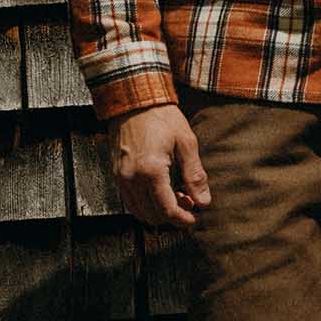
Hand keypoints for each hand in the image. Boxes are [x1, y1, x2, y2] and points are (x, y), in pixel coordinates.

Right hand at [107, 104, 210, 227]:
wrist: (134, 100)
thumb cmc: (161, 117)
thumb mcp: (186, 143)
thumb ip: (195, 175)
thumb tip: (204, 202)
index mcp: (151, 171)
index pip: (167, 210)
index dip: (183, 220)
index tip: (196, 219)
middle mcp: (131, 178)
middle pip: (152, 215)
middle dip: (173, 216)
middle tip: (190, 204)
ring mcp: (120, 178)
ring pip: (139, 211)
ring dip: (158, 212)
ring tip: (177, 197)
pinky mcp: (116, 174)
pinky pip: (130, 201)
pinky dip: (146, 204)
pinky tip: (160, 192)